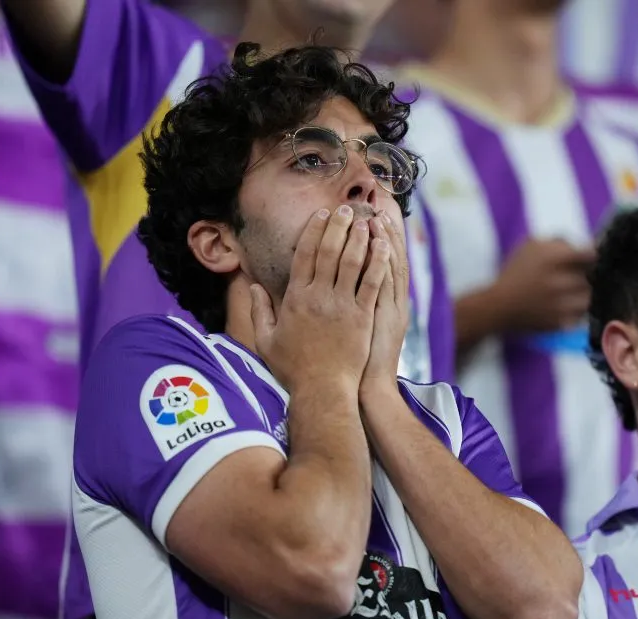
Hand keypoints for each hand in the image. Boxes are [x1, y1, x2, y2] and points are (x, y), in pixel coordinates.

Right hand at [250, 205, 390, 394]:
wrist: (322, 391)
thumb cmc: (294, 369)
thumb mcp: (266, 341)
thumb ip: (259, 311)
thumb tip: (253, 287)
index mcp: (295, 299)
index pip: (304, 256)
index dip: (314, 232)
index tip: (321, 215)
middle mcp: (318, 297)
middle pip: (329, 252)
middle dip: (338, 226)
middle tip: (347, 208)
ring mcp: (341, 306)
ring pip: (351, 263)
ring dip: (359, 238)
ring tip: (366, 220)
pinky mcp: (362, 317)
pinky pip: (372, 283)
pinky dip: (378, 263)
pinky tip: (384, 247)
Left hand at [360, 211, 409, 400]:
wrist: (367, 388)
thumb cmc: (359, 363)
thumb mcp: (366, 330)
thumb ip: (363, 306)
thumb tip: (352, 285)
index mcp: (386, 302)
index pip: (386, 260)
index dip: (383, 235)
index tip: (377, 211)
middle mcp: (392, 300)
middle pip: (390, 256)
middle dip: (385, 228)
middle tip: (380, 202)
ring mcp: (387, 306)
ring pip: (389, 264)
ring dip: (384, 237)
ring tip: (377, 211)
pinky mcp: (379, 314)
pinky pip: (381, 280)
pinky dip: (381, 259)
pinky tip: (378, 238)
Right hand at [489, 238, 594, 332]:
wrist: (498, 306)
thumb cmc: (515, 273)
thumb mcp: (531, 246)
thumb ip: (557, 241)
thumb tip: (579, 245)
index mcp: (553, 259)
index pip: (590, 254)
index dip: (591, 255)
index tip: (588, 258)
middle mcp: (559, 282)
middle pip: (591, 276)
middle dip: (586, 275)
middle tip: (576, 275)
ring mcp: (561, 305)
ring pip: (588, 297)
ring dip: (583, 294)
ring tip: (571, 292)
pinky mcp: (560, 323)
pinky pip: (581, 315)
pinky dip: (576, 310)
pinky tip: (565, 305)